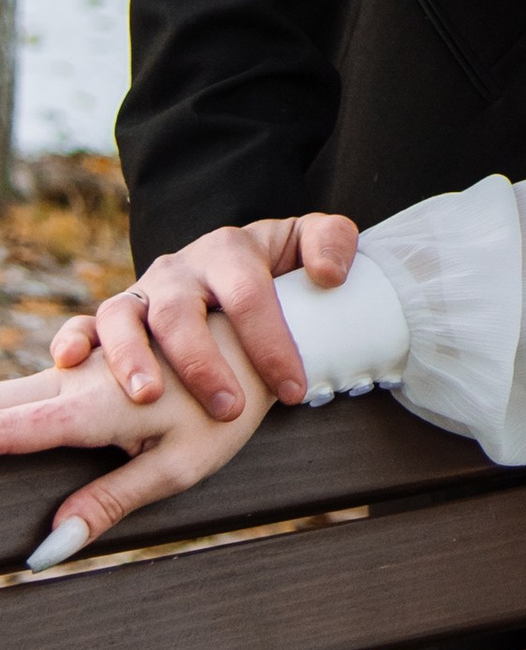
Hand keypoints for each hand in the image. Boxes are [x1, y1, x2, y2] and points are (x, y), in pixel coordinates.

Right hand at [1, 316, 277, 565]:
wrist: (265, 338)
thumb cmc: (226, 409)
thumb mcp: (174, 468)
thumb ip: (106, 504)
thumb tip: (47, 550)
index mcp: (88, 408)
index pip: (2, 430)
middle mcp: (75, 380)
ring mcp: (84, 364)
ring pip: (14, 390)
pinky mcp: (97, 359)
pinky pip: (39, 381)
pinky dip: (8, 402)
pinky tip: (5, 413)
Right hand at [47, 215, 357, 423]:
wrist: (227, 263)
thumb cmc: (273, 267)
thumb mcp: (305, 242)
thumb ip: (331, 241)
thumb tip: (331, 274)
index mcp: (229, 251)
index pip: (248, 294)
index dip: (270, 341)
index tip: (291, 390)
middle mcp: (180, 269)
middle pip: (181, 310)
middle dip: (202, 361)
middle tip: (227, 407)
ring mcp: (143, 292)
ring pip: (123, 316)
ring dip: (130, 356)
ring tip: (146, 397)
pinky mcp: (115, 315)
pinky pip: (83, 322)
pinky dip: (72, 338)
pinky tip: (69, 363)